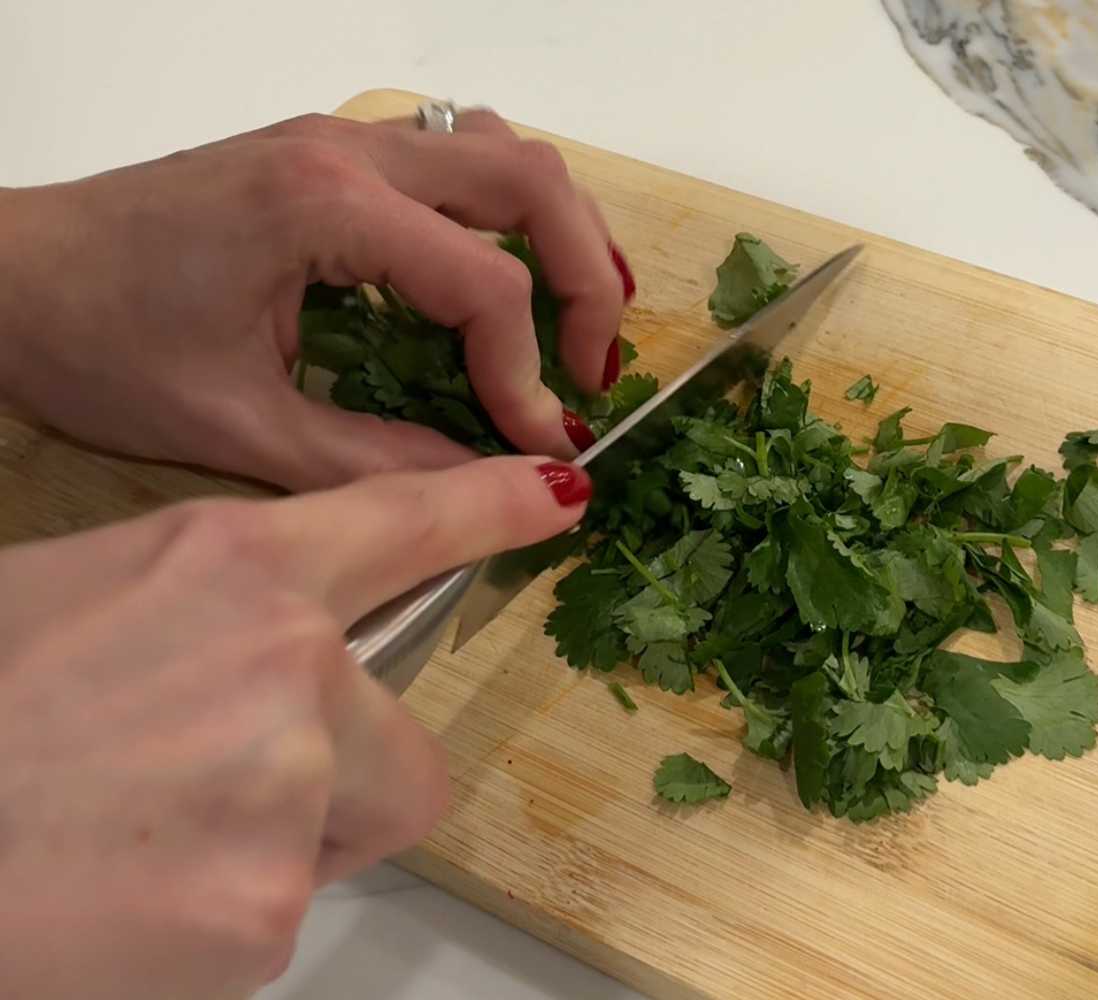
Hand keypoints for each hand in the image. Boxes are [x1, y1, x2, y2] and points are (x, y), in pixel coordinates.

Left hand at [0, 110, 631, 489]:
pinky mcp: (332, 153)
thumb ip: (378, 464)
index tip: (540, 447)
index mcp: (324, 206)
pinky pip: (459, 154)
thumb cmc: (97, 345)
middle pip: (532, 183)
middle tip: (591, 374)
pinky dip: (510, 211)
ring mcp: (342, 139)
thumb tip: (492, 484)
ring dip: (561, 232)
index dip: (527, 376)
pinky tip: (507, 271)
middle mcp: (349, 150)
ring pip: (507, 151)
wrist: (7, 277)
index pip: (484, 284)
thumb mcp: (240, 429)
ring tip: (575, 321)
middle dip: (585, 282)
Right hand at [0, 454, 591, 999]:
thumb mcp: (82, 602)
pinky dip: (220, 919)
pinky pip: (282, 915)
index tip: (559, 494)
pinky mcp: (263, 907)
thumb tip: (286, 644)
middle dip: (340, 779)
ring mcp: (288, 783)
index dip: (493, 506)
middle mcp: (285, 660)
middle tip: (212, 793)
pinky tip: (127, 899)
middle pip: (405, 746)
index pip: (405, 522)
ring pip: (350, 831)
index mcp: (231, 565)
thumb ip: (210, 613)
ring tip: (146, 841)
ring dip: (279, 845)